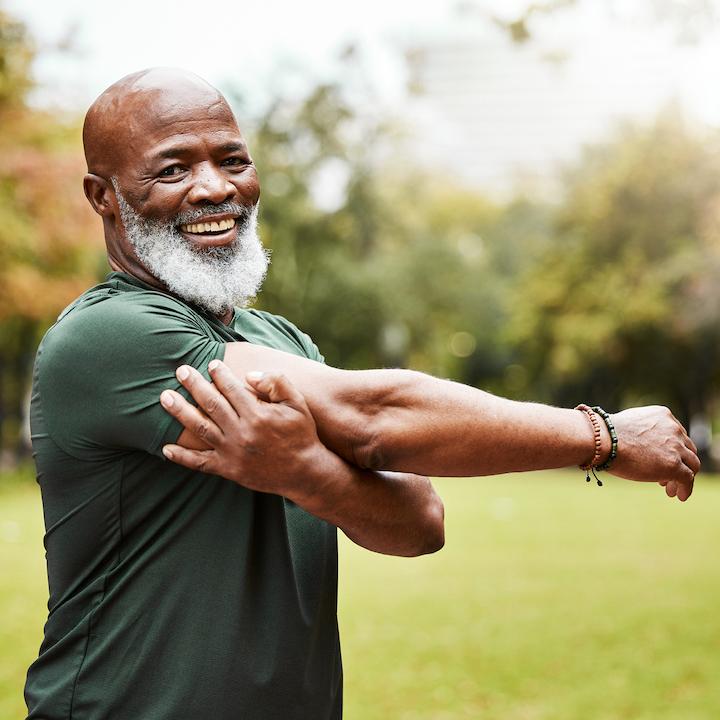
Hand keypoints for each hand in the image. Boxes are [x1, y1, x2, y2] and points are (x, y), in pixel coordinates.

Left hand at [160, 361, 330, 500]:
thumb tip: (248, 375)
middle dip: (194, 385)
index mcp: (257, 415)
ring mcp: (232, 452)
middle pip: (211, 404)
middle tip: (181, 371)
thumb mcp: (297, 404)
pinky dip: (182, 457)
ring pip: (200, 428)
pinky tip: (166, 448)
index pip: (231, 389)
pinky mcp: (228, 469)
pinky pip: (200, 463)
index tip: (211, 364)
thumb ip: (276, 383)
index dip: (220, 374)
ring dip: (180, 411)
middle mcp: (241, 433)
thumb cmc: (300, 434)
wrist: (304, 472)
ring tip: (165, 397)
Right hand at [608, 406, 699, 501]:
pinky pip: (687, 478)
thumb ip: (642, 433)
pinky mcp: (674, 465)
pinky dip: (685, 488)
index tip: (663, 459)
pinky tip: (680, 496)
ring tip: (671, 489)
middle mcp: (674, 428)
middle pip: (687, 449)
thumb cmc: (606, 434)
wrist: (603, 440)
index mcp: (662, 415)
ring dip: (683, 477)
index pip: (677, 434)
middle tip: (668, 476)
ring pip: (691, 464)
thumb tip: (639, 447)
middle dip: (679, 462)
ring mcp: (676, 446)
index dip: (672, 449)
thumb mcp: (629, 425)